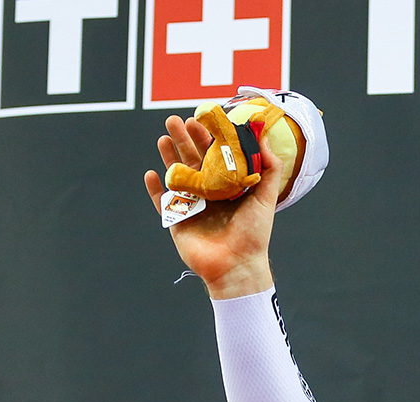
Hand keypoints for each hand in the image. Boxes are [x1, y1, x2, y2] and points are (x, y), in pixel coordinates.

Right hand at [144, 114, 278, 299]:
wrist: (237, 266)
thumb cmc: (254, 234)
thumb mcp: (266, 198)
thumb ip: (268, 168)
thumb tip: (262, 137)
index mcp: (227, 186)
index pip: (215, 155)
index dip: (207, 137)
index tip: (201, 118)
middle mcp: (208, 193)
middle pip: (192, 160)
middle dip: (183, 139)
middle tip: (175, 120)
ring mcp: (191, 206)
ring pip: (176, 175)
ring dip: (168, 156)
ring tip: (163, 137)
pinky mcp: (178, 221)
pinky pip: (162, 202)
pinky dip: (155, 189)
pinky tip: (151, 173)